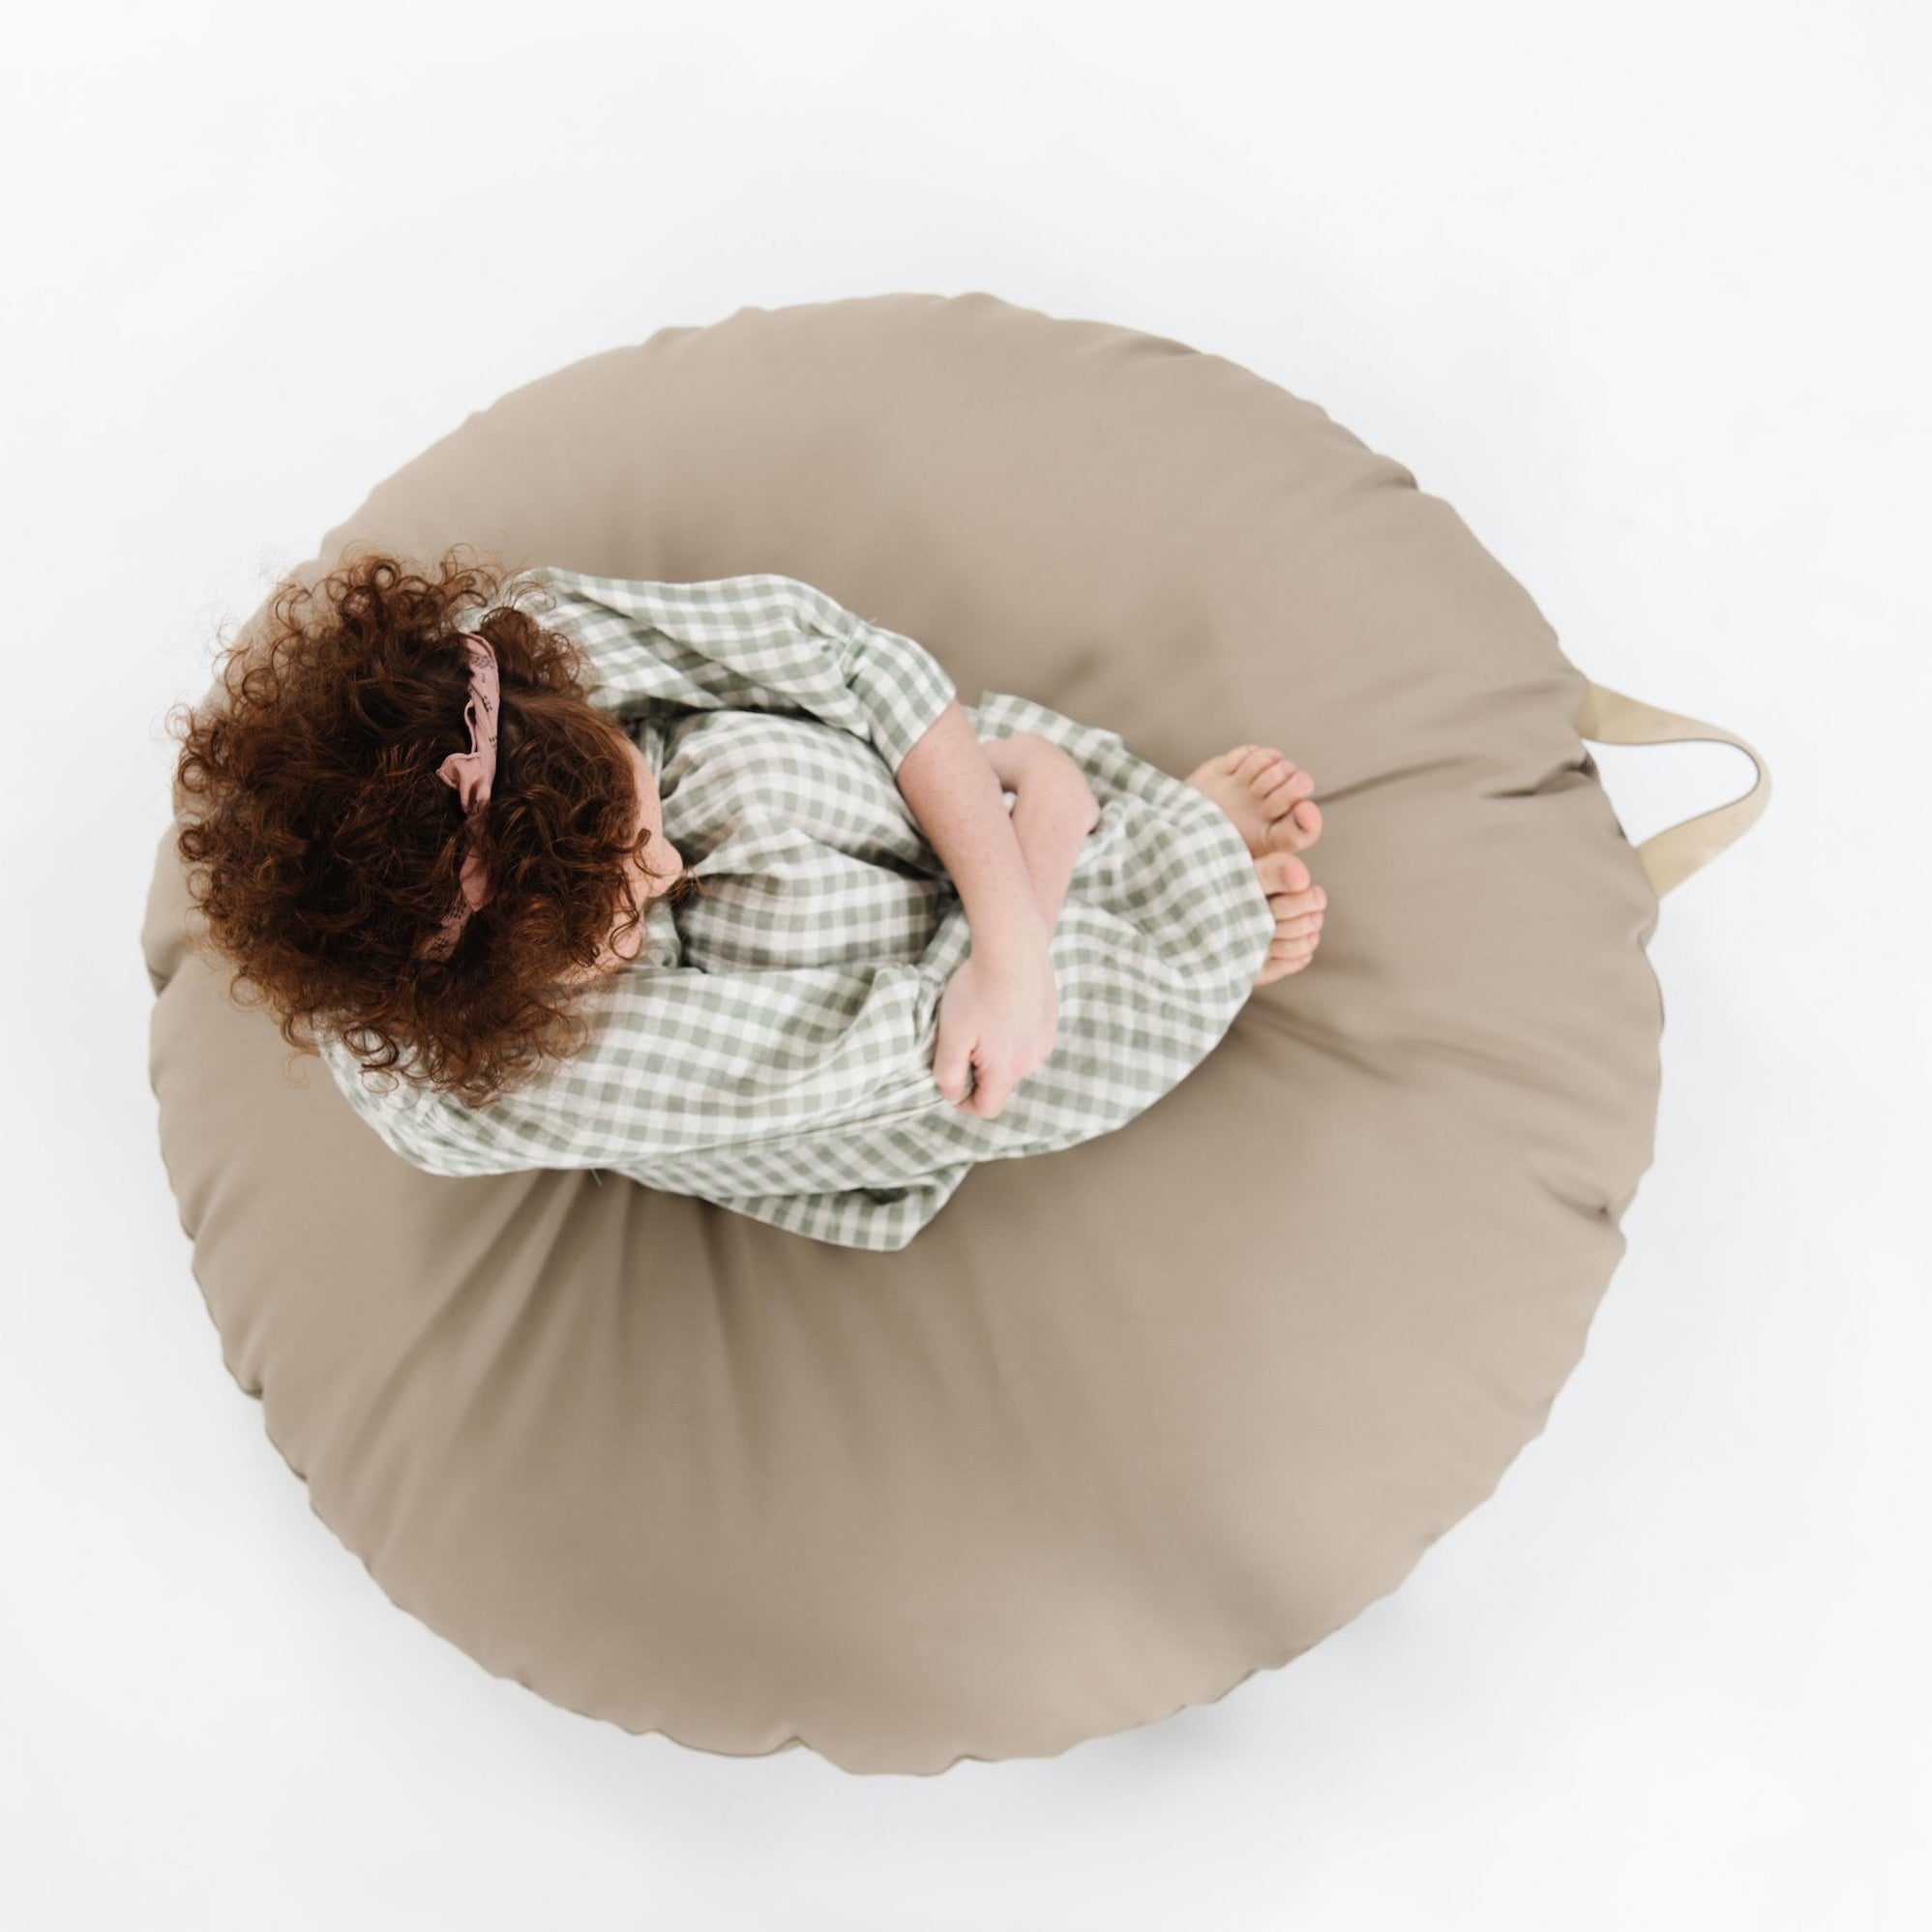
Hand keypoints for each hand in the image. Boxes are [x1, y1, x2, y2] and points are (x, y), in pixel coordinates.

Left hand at [931, 939, 1059, 1119]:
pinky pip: (1028, 1040)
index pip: (987, 1108)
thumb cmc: (977, 991)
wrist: (1013, 948)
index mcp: (1006, 1071)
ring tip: (983, 1019)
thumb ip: (948, 1073)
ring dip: (997, 1051)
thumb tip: (951, 1095)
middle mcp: (1031, 1062)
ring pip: (1015, 1061)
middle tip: (963, 1038)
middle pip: (1001, 1083)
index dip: (964, 1101)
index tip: (952, 1078)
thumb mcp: (951, 1035)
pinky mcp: (1051, 1022)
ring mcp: (1045, 1041)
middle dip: (980, 1071)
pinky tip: (1001, 1007)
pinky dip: (1013, 1033)